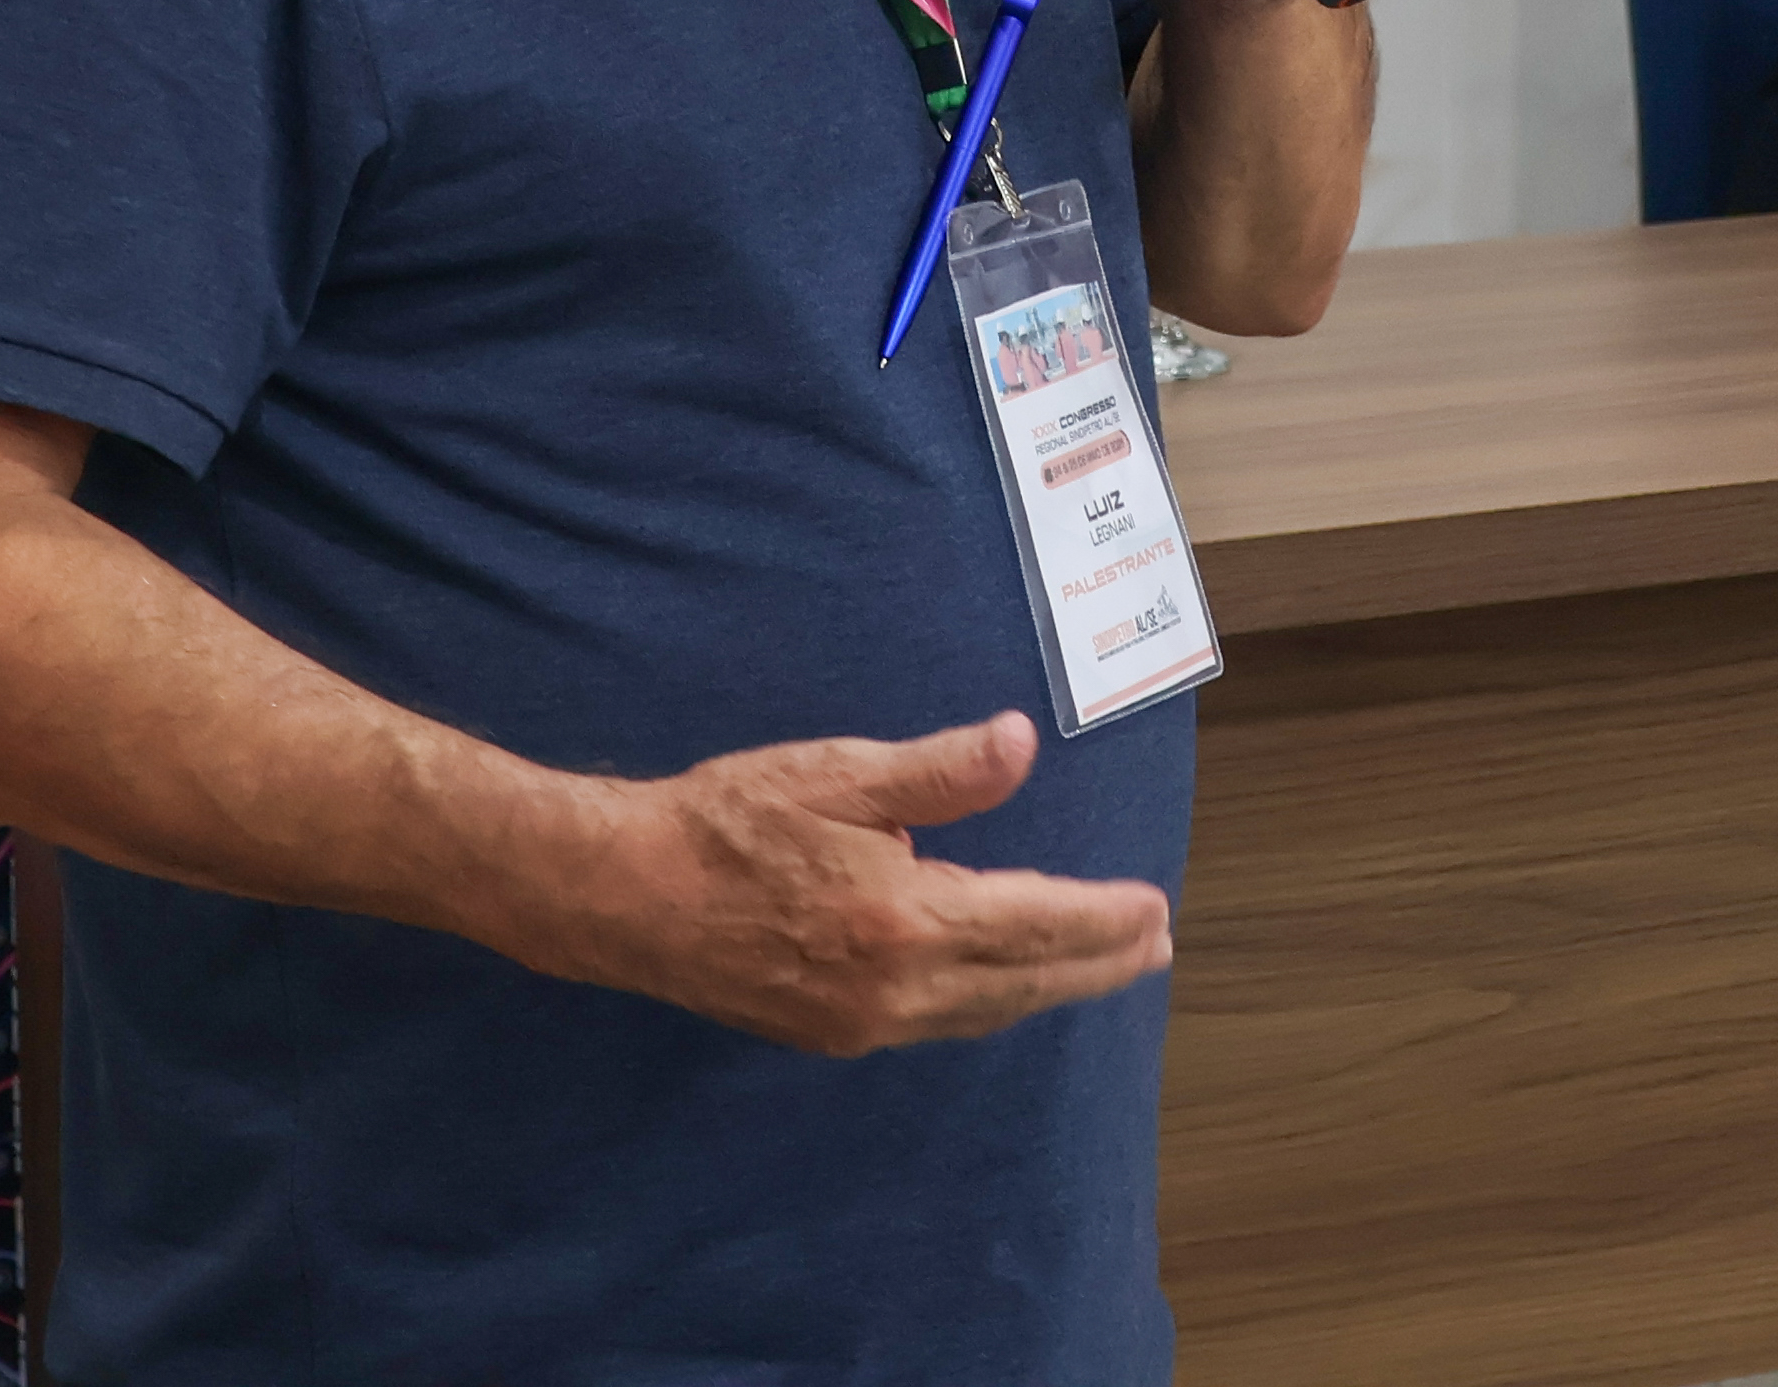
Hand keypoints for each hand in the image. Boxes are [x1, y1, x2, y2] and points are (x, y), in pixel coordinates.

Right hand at [521, 712, 1171, 1055]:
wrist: (623, 895)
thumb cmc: (724, 823)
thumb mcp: (836, 775)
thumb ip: (939, 771)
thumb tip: (1020, 744)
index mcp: (907, 919)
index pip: (1037, 922)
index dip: (1104, 917)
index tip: (1154, 908)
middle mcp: (896, 987)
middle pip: (1026, 981)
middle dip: (1098, 962)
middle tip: (1154, 945)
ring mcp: (863, 1021)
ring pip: (985, 1011)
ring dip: (1050, 988)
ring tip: (1098, 966)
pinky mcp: (830, 1033)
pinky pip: (938, 1023)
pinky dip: (989, 1002)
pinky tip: (998, 985)